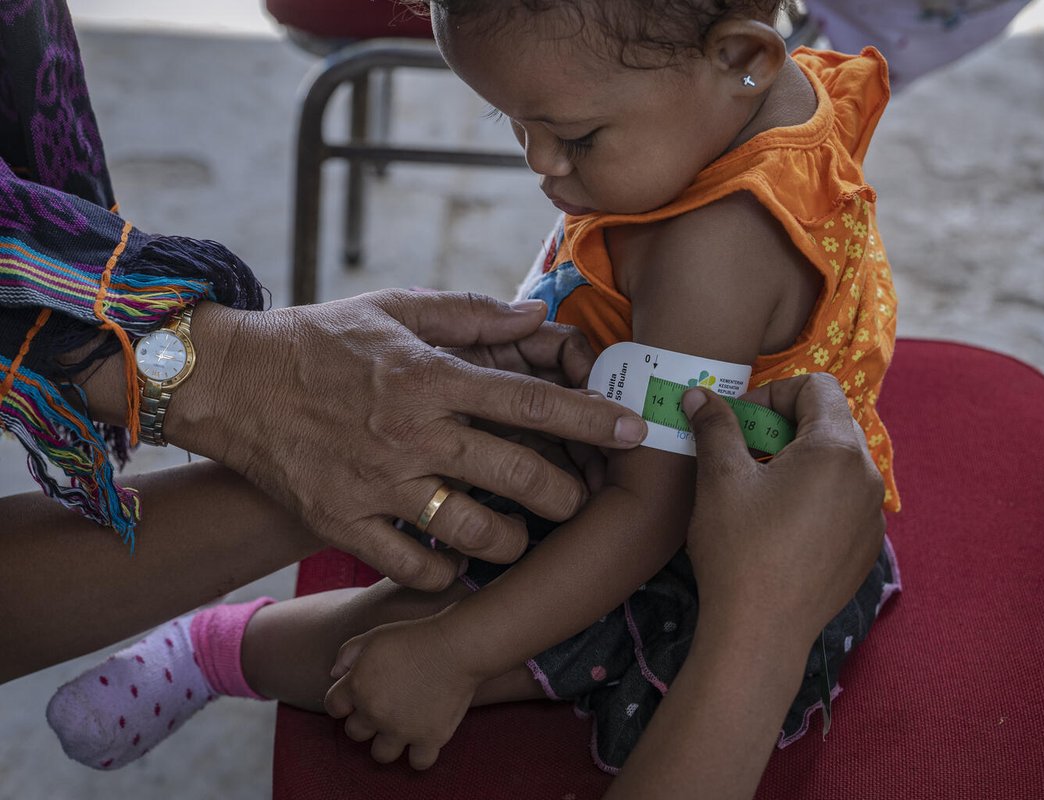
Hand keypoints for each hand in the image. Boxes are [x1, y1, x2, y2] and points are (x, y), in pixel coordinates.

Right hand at [165, 291, 646, 590]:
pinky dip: (443, 571)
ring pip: (471, 532)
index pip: (530, 402)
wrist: (229, 381)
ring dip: (509, 542)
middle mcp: (411, 433)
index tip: (632, 433)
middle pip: (516, 475)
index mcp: (429, 377)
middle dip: (565, 495)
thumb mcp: (393, 309)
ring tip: (518, 536)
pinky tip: (454, 561)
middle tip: (580, 501)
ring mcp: (376, 483)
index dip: (589, 419)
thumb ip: (470, 314)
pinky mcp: (342, 522)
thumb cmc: (317, 340)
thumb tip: (537, 316)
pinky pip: (411, 565)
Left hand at [324, 615, 478, 768]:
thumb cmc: (417, 637)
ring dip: (388, 742)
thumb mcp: (375, 635)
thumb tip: (336, 675)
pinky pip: (418, 762)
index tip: (362, 694)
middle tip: (386, 705)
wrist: (456, 647)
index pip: (334, 706)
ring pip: (381, 754)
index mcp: (358, 686)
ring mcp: (402, 729)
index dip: (346, 700)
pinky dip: (420, 753)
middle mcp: (375, 712)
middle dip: (367, 720)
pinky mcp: (429, 737)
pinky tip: (424, 738)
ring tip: (402, 725)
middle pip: (355, 732)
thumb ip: (348, 653)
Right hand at [682, 373, 884, 630]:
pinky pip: (845, 500)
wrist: (760, 633)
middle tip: (746, 455)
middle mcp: (867, 476)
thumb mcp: (720, 478)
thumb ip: (716, 426)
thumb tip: (700, 395)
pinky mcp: (867, 547)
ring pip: (838, 463)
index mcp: (837, 449)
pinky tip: (780, 526)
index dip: (774, 394)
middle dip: (786, 427)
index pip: (817, 387)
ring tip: (761, 490)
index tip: (741, 425)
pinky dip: (816, 496)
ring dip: (800, 461)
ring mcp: (873, 515)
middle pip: (830, 423)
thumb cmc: (739, 549)